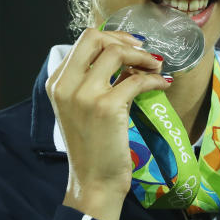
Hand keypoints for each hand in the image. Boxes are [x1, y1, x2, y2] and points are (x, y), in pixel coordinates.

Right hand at [45, 28, 169, 219]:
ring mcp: (85, 95)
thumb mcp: (80, 108)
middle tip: (144, 51)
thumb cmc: (91, 147)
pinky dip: (154, 78)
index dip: (111, 38)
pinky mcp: (106, 107)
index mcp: (57, 83)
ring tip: (156, 66)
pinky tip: (162, 84)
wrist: (93, 182)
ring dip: (143, 56)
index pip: (83, 41)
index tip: (131, 46)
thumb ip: (92, 81)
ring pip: (116, 52)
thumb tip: (125, 56)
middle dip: (124, 39)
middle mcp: (66, 85)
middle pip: (94, 37)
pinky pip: (137, 79)